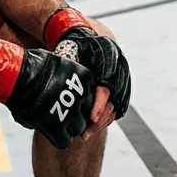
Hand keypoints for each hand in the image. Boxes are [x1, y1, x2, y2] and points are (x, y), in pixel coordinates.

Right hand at [0, 36, 94, 148]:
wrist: (18, 76)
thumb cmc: (31, 66)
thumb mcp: (58, 66)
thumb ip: (68, 81)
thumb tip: (70, 92)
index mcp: (84, 77)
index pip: (90, 95)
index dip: (78, 100)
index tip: (66, 100)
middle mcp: (82, 96)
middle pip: (86, 112)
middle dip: (75, 114)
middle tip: (60, 112)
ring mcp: (72, 113)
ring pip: (77, 128)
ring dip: (67, 127)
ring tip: (52, 121)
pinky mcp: (59, 128)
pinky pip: (64, 140)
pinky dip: (57, 138)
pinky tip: (48, 130)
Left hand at [44, 7, 129, 137]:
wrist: (99, 42)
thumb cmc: (83, 45)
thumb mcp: (75, 45)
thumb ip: (67, 55)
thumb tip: (55, 61)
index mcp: (108, 66)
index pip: (105, 90)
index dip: (99, 105)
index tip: (90, 118)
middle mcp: (118, 77)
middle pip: (111, 105)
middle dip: (98, 121)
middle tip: (83, 133)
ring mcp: (121, 86)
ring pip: (114, 111)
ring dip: (100, 124)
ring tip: (84, 134)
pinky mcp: (121, 93)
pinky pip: (116, 111)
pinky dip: (105, 121)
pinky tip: (91, 128)